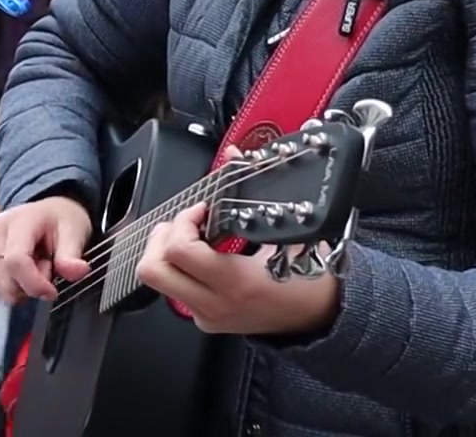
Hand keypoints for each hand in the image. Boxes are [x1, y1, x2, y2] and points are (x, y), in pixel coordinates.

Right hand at [0, 196, 93, 302]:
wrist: (47, 211)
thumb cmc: (61, 220)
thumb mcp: (74, 232)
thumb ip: (72, 255)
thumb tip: (79, 271)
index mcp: (17, 221)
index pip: (15, 262)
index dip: (34, 284)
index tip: (52, 291)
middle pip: (6, 279)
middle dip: (31, 286)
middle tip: (48, 271)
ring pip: (0, 286)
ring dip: (22, 286)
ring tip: (36, 266)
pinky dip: (12, 285)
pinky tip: (23, 271)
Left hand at [135, 201, 341, 337]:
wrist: (323, 317)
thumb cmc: (311, 277)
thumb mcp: (287, 234)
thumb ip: (254, 193)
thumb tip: (232, 154)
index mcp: (236, 283)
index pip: (180, 250)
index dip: (184, 220)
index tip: (202, 208)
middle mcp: (215, 304)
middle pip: (153, 270)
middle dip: (162, 237)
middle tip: (184, 223)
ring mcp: (207, 316)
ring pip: (157, 281)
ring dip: (165, 252)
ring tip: (189, 236)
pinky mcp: (206, 321)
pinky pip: (174, 290)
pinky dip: (179, 267)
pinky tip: (201, 256)